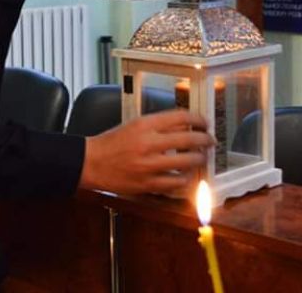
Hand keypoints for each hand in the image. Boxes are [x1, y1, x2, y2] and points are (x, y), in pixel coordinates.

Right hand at [79, 109, 213, 194]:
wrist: (91, 162)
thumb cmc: (112, 143)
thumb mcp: (134, 125)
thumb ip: (157, 125)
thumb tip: (184, 125)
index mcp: (145, 124)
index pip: (181, 117)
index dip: (198, 119)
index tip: (204, 122)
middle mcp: (149, 143)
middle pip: (189, 139)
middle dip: (205, 140)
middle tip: (210, 140)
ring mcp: (149, 165)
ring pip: (187, 162)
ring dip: (199, 159)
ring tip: (201, 158)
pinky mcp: (148, 184)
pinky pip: (176, 182)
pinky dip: (185, 178)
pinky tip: (186, 175)